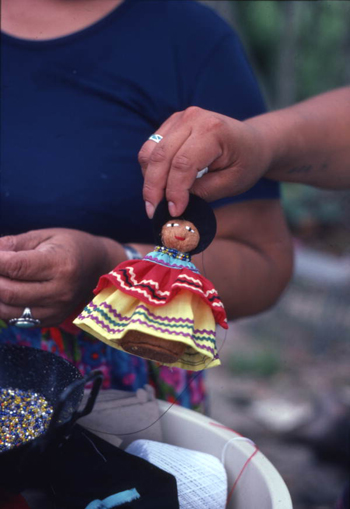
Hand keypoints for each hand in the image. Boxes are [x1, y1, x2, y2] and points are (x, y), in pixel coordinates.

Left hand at [0, 228, 118, 326]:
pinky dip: (5, 306)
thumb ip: (14, 244)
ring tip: (1, 279)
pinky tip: (8, 291)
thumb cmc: (69, 246)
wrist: (97, 266)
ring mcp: (57, 310)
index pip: (15, 266)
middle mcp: (60, 292)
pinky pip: (17, 320)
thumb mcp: (44, 236)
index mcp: (60, 265)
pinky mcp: (52, 320)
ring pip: (8, 311)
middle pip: (8, 292)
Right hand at [139, 106, 271, 217]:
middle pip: (161, 157)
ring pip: (150, 152)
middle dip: (153, 188)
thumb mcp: (232, 183)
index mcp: (213, 131)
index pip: (183, 163)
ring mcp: (180, 118)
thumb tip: (174, 205)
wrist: (254, 141)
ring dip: (149, 180)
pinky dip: (150, 170)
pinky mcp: (172, 124)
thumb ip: (204, 192)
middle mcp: (193, 118)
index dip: (174, 191)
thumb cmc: (247, 163)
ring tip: (155, 202)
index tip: (174, 212)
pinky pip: (150, 148)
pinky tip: (158, 186)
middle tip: (153, 212)